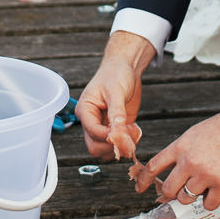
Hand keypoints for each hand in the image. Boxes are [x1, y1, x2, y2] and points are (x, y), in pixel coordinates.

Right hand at [76, 31, 153, 160]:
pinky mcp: (115, 129)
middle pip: (94, 147)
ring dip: (120, 146)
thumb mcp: (116, 90)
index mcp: (85, 110)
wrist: (126, 68)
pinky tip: (134, 130)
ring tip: (133, 131)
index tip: (122, 131)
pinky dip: (127, 143)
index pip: (92, 131)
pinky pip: (118, 145)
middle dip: (112, 145)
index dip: (107, 135)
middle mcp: (92, 121)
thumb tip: (117, 128)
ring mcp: (103, 126)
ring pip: (106, 150)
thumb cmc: (116, 73)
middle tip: (128, 136)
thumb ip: (116, 110)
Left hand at [140, 112, 219, 212]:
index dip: (143, 180)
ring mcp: (205, 175)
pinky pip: (208, 204)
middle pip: (168, 189)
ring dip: (192, 196)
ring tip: (202, 187)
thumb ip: (182, 150)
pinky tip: (216, 191)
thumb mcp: (195, 133)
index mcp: (180, 146)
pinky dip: (211, 201)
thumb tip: (174, 170)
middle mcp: (189, 162)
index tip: (140, 188)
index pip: (153, 166)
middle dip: (170, 194)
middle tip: (177, 192)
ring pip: (186, 199)